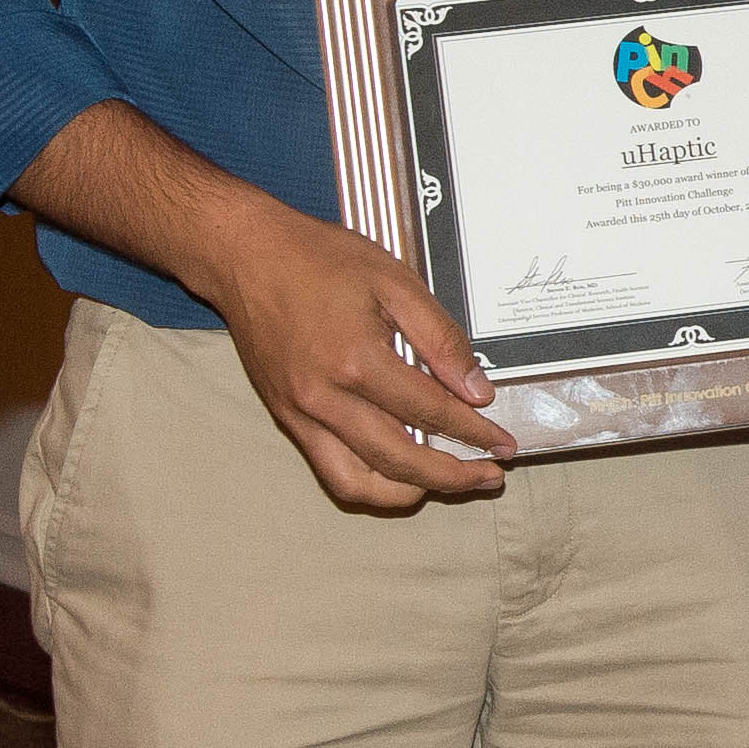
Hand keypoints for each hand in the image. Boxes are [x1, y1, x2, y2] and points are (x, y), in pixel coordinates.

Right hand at [173, 194, 519, 509]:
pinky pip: (330, 471)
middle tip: (491, 476)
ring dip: (411, 491)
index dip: (474, 432)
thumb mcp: (393, 279)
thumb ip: (439, 337)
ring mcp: (300, 414)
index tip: (503, 443)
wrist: (245, 255)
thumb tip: (476, 390)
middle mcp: (325, 398)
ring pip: (360, 482)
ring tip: (449, 484)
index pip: (430, 412)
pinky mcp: (286, 419)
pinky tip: (399, 476)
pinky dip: (369, 484)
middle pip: (400, 459)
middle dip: (453, 476)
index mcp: (356, 359)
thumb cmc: (319, 258)